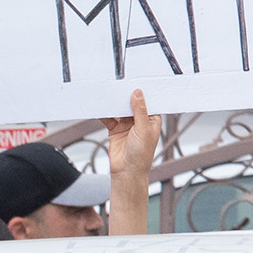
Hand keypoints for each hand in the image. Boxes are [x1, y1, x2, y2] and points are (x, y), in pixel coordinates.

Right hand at [102, 89, 158, 236]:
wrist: (126, 172)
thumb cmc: (141, 155)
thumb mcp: (143, 129)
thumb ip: (139, 111)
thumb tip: (137, 93)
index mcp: (152, 119)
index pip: (148, 101)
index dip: (143, 91)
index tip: (136, 79)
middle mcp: (140, 120)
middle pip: (132, 103)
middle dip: (126, 94)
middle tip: (119, 81)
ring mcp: (127, 125)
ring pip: (119, 109)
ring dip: (114, 102)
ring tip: (108, 92)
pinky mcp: (115, 129)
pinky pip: (109, 117)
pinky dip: (104, 112)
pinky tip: (100, 105)